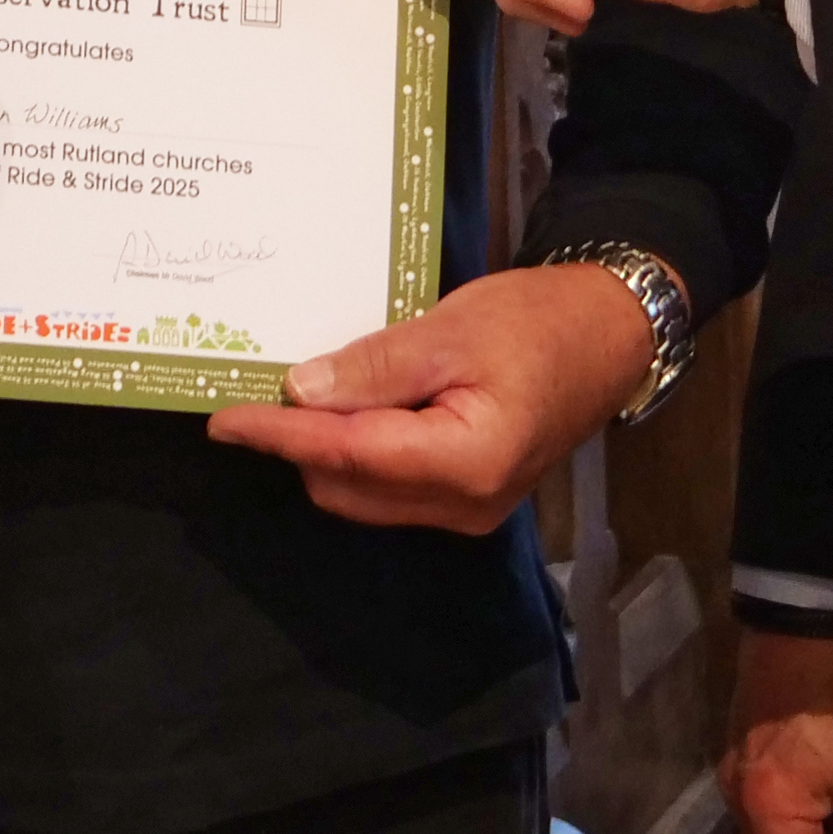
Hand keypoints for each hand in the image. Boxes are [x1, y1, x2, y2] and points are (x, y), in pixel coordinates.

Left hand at [202, 262, 658, 529]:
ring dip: (325, 451)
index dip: (280, 435)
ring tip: (297, 395)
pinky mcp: (468, 498)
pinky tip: (346, 409)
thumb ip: (376, 366)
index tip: (223, 420)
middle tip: (258, 389)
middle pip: (348, 487)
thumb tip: (302, 392)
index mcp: (466, 463)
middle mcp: (464, 506)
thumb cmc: (539, 323)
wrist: (608, 336)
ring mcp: (468, 511)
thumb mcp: (452, 329)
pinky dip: (358, 454)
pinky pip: (390, 489)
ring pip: (364, 495)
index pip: (348, 455)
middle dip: (298, 444)